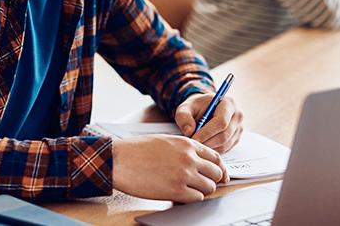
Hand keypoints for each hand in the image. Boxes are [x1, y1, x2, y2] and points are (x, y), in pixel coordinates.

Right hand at [113, 134, 228, 202]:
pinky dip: (192, 199)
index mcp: (188, 144)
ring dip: (201, 191)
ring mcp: (184, 175)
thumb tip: (200, 161)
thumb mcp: (167, 141)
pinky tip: (181, 195)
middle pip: (216, 173)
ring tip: (188, 190)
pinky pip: (197, 198)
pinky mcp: (176, 191)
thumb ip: (186, 149)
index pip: (216, 157)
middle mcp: (189, 158)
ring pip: (209, 187)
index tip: (219, 175)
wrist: (120, 160)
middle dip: (212, 180)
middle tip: (203, 184)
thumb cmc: (138, 150)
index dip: (219, 168)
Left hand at [175, 93, 243, 153]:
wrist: (204, 110)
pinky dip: (213, 150)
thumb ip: (184, 116)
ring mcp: (238, 128)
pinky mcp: (236, 138)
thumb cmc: (196, 107)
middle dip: (207, 142)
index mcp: (228, 104)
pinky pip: (225, 149)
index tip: (193, 138)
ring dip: (209, 148)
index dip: (207, 132)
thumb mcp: (186, 107)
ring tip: (196, 144)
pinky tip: (203, 146)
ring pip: (225, 144)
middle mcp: (237, 116)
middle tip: (193, 145)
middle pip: (224, 135)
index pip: (221, 122)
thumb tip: (189, 131)